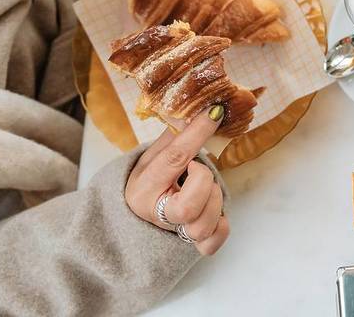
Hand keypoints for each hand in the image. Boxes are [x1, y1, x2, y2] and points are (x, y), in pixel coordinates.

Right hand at [125, 105, 228, 255]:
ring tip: (206, 190)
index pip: (174, 158)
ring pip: (203, 225)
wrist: (133, 219)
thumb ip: (174, 136)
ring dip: (214, 202)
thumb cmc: (148, 182)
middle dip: (205, 182)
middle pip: (189, 206)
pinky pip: (213, 242)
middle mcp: (156, 213)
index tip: (215, 112)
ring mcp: (174, 233)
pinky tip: (215, 213)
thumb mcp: (151, 157)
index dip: (197, 133)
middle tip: (199, 171)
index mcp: (143, 186)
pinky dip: (221, 226)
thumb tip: (199, 109)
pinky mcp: (191, 245)